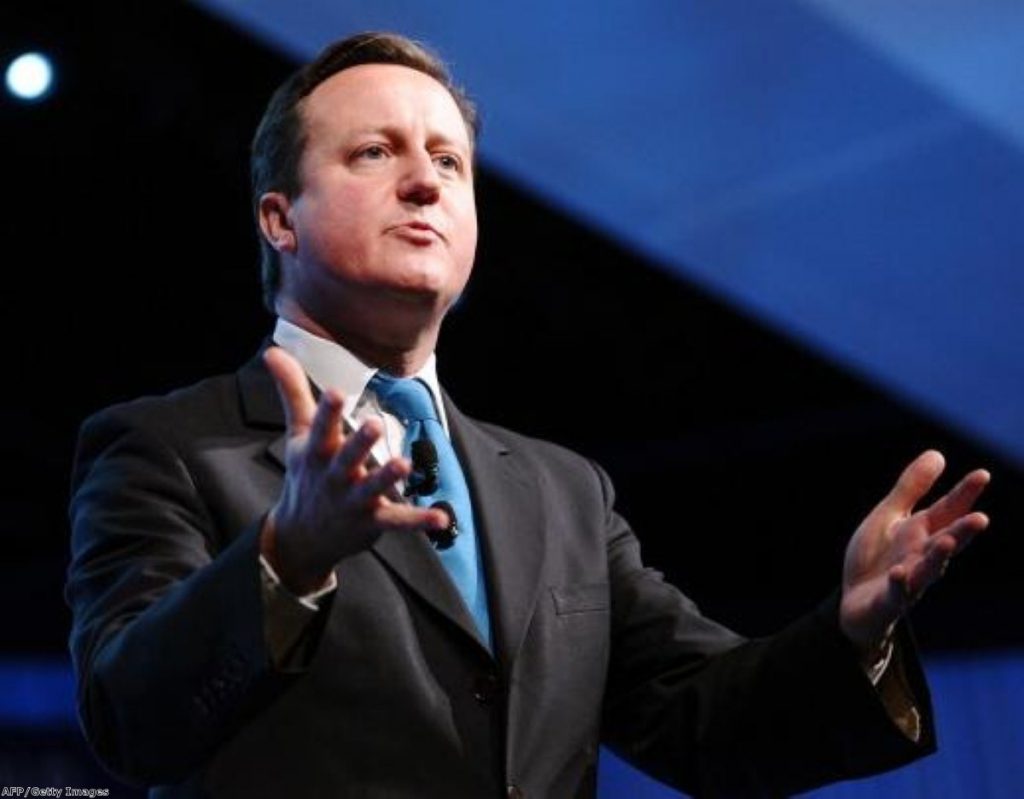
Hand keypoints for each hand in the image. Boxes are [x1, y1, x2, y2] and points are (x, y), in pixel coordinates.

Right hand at [260, 347, 448, 593]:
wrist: (301, 538)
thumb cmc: (306, 475)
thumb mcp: (298, 434)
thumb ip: (293, 392)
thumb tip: (273, 351)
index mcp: (317, 452)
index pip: (321, 428)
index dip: (328, 411)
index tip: (335, 392)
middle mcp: (335, 476)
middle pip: (347, 458)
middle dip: (359, 443)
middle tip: (373, 425)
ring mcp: (354, 500)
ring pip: (372, 488)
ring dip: (387, 477)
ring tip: (403, 464)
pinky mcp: (373, 520)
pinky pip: (398, 520)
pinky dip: (419, 519)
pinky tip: (441, 517)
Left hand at [839, 450, 989, 651]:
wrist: (855, 603)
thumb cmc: (877, 557)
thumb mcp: (889, 516)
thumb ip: (911, 488)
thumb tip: (938, 454)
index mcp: (921, 533)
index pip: (947, 511)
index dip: (963, 494)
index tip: (982, 474)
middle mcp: (920, 556)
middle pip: (945, 542)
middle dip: (962, 531)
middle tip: (981, 518)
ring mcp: (908, 581)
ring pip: (928, 570)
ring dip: (938, 557)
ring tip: (947, 541)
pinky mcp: (889, 601)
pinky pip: (896, 594)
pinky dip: (899, 585)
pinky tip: (900, 573)